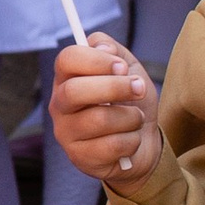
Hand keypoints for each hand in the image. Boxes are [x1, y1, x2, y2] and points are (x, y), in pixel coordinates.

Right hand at [50, 33, 162, 185]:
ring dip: (130, 117)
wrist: (144, 142)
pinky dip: (132, 140)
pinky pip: (111, 145)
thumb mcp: (128, 70)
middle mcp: (60, 105)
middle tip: (139, 88)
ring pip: (98, 119)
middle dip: (115, 88)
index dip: (96, 60)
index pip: (67, 59)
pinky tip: (131, 140)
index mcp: (67, 78)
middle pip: (74, 91)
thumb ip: (114, 51)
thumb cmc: (131, 103)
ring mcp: (66, 133)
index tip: (122, 67)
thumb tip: (100, 46)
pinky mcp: (80, 158)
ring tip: (136, 119)